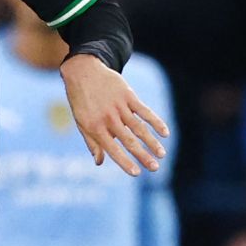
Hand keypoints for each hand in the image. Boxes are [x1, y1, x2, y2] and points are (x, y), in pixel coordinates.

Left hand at [60, 53, 168, 176]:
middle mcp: (107, 118)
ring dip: (152, 142)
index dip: (125, 162)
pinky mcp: (128, 96)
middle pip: (129, 140)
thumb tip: (99, 162)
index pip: (112, 149)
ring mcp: (119, 107)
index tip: (137, 173)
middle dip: (143, 156)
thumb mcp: (81, 122)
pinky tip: (165, 133)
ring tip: (162, 154)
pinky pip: (145, 111)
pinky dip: (156, 122)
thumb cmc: (82, 101)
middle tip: (155, 168)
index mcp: (94, 127)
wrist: (83, 72)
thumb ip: (92, 142)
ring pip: (139, 128)